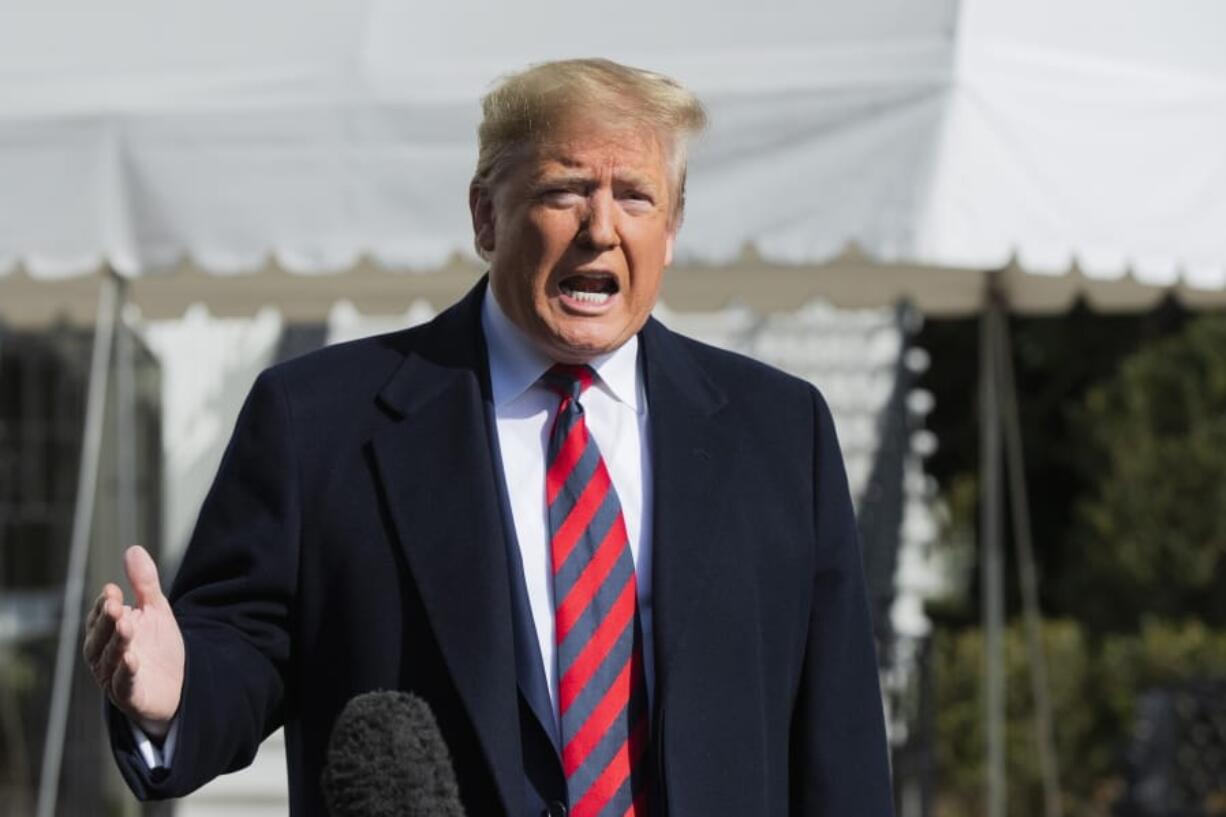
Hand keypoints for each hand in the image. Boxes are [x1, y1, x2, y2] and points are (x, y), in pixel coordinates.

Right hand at [82, 545, 184, 738]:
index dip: (104, 604)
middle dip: (107, 621)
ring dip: (117, 642)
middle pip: (101, 636)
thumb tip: (133, 548)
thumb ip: (144, 583)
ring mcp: (113, 677)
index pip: (100, 616)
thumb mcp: (155, 610)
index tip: (113, 590)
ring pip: (110, 658)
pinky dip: (126, 671)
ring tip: (127, 625)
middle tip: (116, 605)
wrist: (179, 684)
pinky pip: (124, 684)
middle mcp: (103, 655)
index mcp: (106, 633)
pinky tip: (132, 658)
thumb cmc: (159, 646)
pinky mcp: (130, 696)